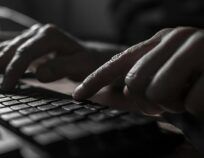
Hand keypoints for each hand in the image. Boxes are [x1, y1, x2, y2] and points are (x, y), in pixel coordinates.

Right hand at [0, 24, 118, 90]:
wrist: (89, 55)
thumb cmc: (87, 62)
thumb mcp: (81, 65)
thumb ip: (61, 68)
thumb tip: (39, 74)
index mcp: (50, 35)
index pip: (25, 52)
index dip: (13, 70)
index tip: (5, 88)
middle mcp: (37, 32)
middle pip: (10, 49)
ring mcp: (30, 36)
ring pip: (3, 48)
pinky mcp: (26, 43)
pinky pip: (6, 50)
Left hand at [73, 27, 203, 117]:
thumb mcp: (169, 78)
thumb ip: (141, 84)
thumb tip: (107, 96)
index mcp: (159, 42)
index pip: (118, 63)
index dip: (95, 81)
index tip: (78, 95)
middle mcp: (175, 39)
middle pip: (135, 83)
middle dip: (150, 102)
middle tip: (170, 102)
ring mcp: (196, 47)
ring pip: (158, 93)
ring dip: (176, 105)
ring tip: (190, 97)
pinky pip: (191, 103)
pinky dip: (199, 110)